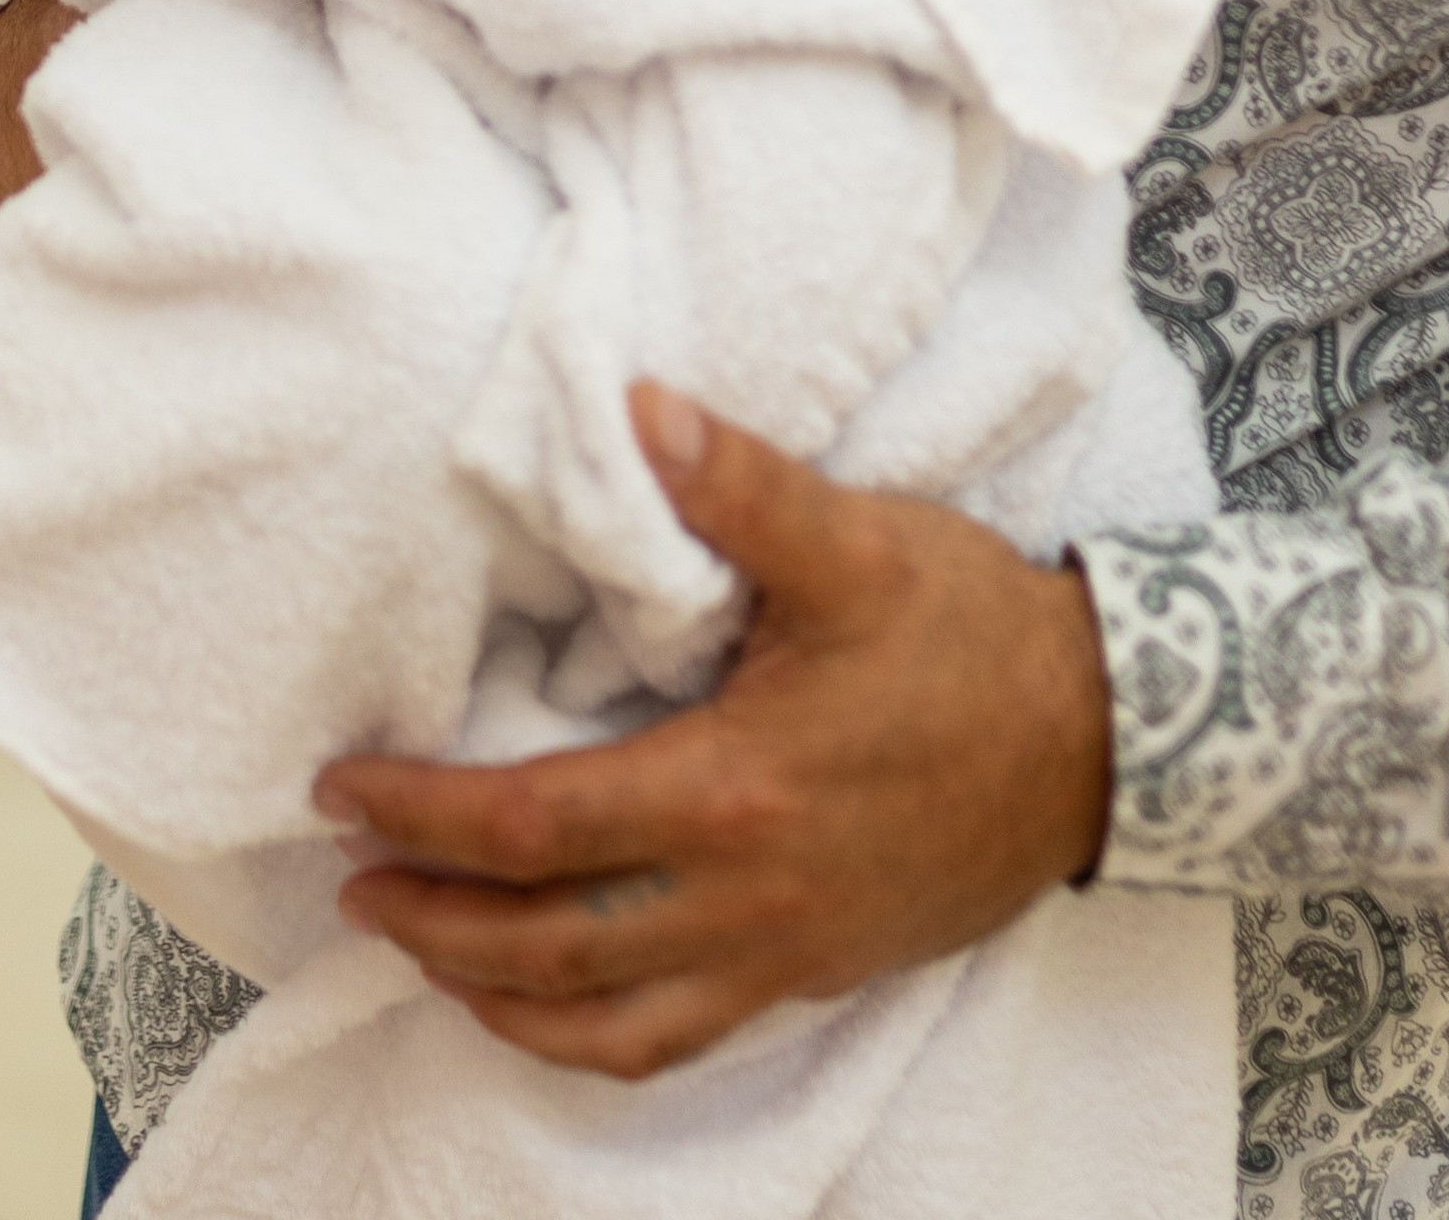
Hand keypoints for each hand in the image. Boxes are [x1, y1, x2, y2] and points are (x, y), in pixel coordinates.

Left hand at [318, 386, 1113, 1078]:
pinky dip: (587, 1039)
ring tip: (423, 950)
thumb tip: (633, 407)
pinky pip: (673, 1041)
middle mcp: (743, 896)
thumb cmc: (972, 632)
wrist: (1101, 736)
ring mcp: (780, 952)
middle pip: (544, 940)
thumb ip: (736, 485)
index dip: (425, 815)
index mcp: (733, 789)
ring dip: (492, 994)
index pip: (536, 824)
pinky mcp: (814, 974)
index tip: (347, 789)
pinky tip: (551, 1006)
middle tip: (353, 879)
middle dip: (430, 917)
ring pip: (599, 1020)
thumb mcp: (856, 542)